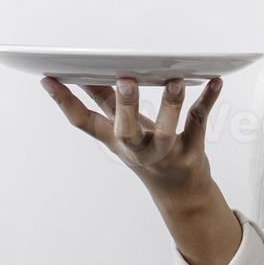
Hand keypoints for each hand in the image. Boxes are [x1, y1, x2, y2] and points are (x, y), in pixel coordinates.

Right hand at [40, 75, 222, 196]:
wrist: (181, 193)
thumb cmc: (150, 153)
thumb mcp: (124, 132)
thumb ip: (109, 104)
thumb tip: (89, 72)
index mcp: (116, 140)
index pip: (84, 122)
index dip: (65, 102)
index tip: (49, 78)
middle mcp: (137, 150)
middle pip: (126, 131)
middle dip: (125, 107)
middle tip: (125, 80)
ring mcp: (165, 154)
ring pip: (166, 132)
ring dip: (171, 106)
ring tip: (175, 81)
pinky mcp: (191, 152)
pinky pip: (199, 123)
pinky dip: (207, 101)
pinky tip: (215, 82)